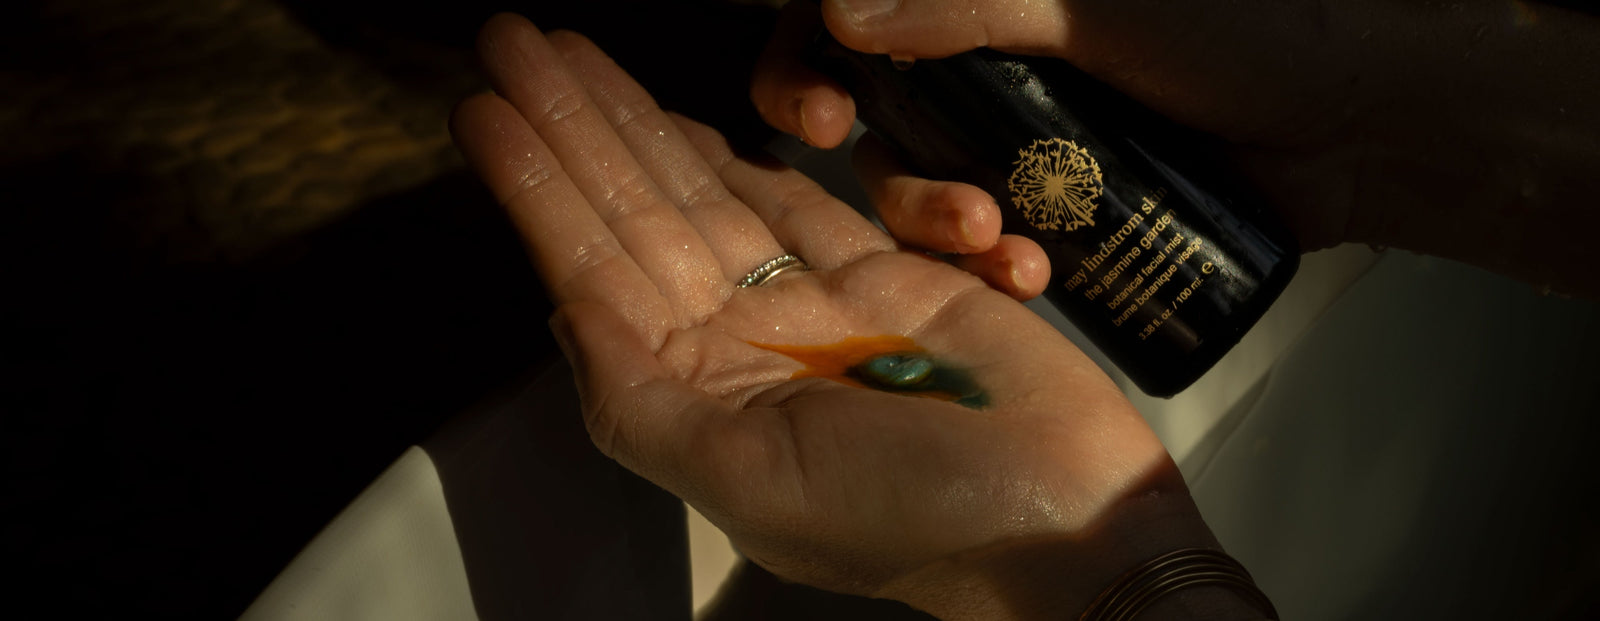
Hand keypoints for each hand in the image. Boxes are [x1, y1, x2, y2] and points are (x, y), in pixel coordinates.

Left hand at [451, 14, 1229, 618]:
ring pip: (705, 192)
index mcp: (700, 398)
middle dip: (575, 126)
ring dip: (639, 121)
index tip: (484, 105)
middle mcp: (742, 348)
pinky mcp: (886, 276)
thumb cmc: (919, 516)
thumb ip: (642, 398)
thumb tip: (561, 305)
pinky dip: (739, 153)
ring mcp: (813, 308)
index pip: (598, 270)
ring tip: (571, 52)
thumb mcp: (755, 481)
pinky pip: (795, 198)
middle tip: (511, 37)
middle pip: (639, 214)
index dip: (538, 185)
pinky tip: (683, 116)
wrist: (1071, 518)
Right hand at [753, 0, 1599, 297]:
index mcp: (985, 5)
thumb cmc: (1250, 33)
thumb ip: (971, 4)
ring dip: (936, 226)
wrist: (1360, 129)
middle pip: (875, 117)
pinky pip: (987, 243)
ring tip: (996, 245)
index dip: (805, 61)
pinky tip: (1026, 278)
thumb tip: (842, 12)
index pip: (855, 21)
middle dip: (883, 170)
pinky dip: (988, 265)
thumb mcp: (1098, 8)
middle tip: (934, 209)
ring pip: (924, 191)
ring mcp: (1023, 142)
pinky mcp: (1059, 209)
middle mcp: (988, 63)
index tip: (815, 113)